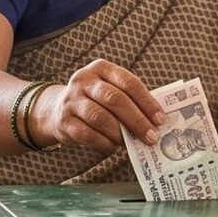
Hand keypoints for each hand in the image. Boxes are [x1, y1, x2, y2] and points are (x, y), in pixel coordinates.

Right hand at [33, 58, 165, 150]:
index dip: (147, 101)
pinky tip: (114, 148)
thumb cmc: (95, 101)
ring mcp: (71, 99)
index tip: (160, 119)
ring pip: (100, 117)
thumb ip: (129, 101)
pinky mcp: (63, 120)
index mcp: (101, 68)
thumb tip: (154, 122)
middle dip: (137, 120)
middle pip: (115, 99)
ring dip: (120, 133)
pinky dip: (104, 143)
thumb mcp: (109, 90)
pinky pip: (87, 134)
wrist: (57, 109)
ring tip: (132, 143)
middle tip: (151, 136)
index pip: (128, 82)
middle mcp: (84, 80)